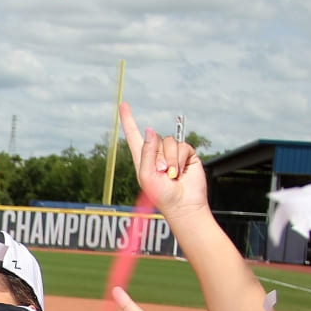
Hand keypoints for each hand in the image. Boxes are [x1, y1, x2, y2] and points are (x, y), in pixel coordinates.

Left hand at [119, 102, 206, 222]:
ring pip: (170, 142)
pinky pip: (183, 146)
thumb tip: (150, 130)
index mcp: (142, 158)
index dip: (128, 120)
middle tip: (161, 173)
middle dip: (158, 155)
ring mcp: (172, 153)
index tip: (123, 105)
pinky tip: (180, 173)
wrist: (183, 205)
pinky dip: (180, 160)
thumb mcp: (147, 175)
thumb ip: (147, 152)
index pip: (134, 135)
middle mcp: (156, 153)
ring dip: (170, 160)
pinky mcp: (186, 154)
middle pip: (155, 137)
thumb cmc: (161, 195)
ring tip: (171, 175)